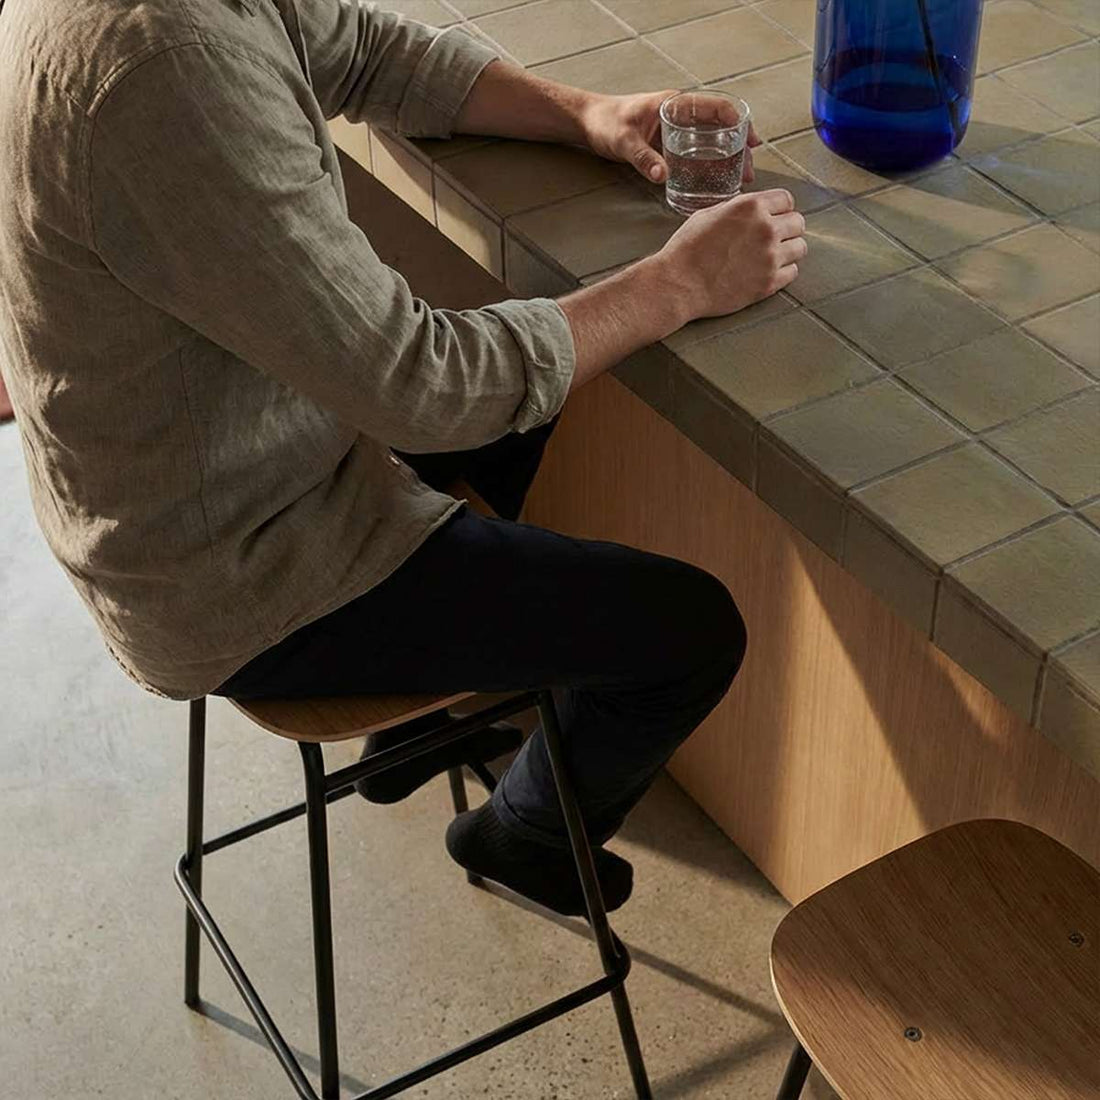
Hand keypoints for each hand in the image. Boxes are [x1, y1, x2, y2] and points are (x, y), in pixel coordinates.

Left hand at [579, 90, 760, 184]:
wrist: (589, 123)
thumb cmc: (605, 122)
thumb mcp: (623, 141)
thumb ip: (642, 158)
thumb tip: (662, 175)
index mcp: (676, 104)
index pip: (717, 107)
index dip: (738, 122)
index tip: (751, 140)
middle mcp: (682, 115)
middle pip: (721, 128)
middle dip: (739, 148)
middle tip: (749, 172)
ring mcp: (678, 131)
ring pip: (712, 142)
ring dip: (728, 159)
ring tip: (740, 180)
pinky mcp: (671, 145)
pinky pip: (697, 154)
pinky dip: (710, 166)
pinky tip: (718, 182)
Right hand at [655, 189, 806, 320]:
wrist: (679, 285)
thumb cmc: (687, 250)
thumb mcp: (708, 214)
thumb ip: (736, 209)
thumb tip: (749, 210)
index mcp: (751, 207)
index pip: (786, 199)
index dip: (779, 208)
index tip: (775, 216)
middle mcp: (766, 229)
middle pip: (798, 222)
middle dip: (787, 228)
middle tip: (775, 237)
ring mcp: (770, 257)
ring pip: (800, 247)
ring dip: (789, 250)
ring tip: (773, 255)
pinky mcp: (769, 282)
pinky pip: (793, 272)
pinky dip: (784, 272)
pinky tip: (768, 271)